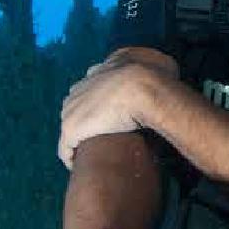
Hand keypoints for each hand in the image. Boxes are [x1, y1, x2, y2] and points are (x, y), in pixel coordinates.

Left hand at [58, 53, 175, 168]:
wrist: (144, 89)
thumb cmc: (155, 76)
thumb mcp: (157, 61)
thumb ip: (152, 64)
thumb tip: (162, 69)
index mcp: (98, 71)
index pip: (92, 84)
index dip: (100, 99)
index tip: (111, 111)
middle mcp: (81, 86)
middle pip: (77, 104)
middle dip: (87, 116)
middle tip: (103, 132)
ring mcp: (73, 108)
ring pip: (71, 125)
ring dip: (81, 136)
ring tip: (93, 152)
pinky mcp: (71, 129)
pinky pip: (65, 147)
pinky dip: (70, 157)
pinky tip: (78, 166)